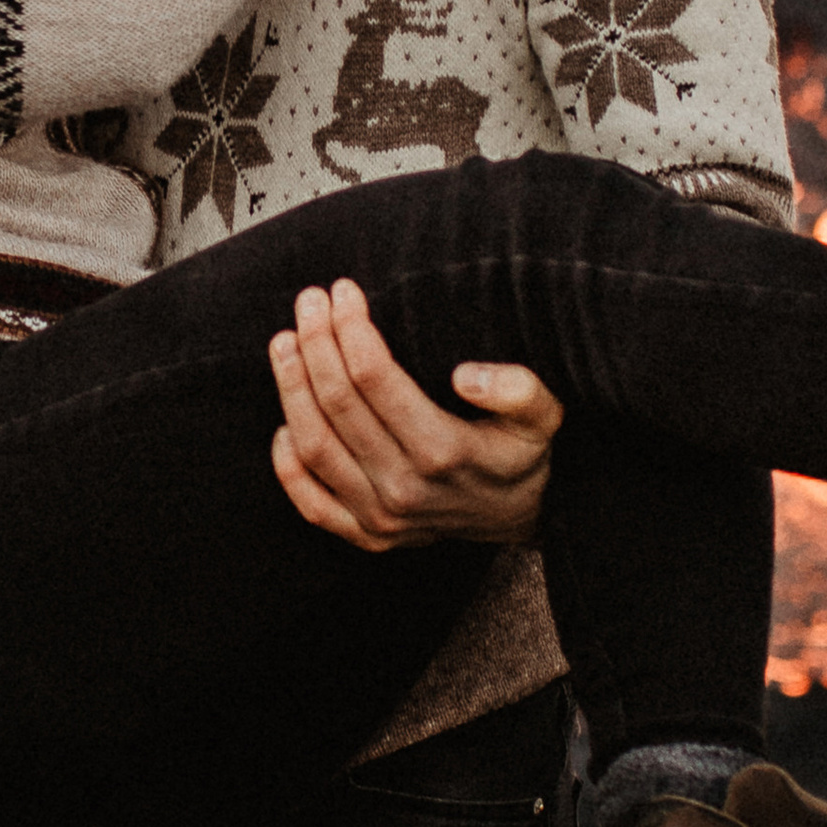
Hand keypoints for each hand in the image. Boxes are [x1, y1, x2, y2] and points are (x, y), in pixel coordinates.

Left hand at [267, 278, 562, 551]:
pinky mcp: (366, 535)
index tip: (344, 292)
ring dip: (291, 389)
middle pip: (337, 404)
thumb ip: (519, 390)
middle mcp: (405, 488)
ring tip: (283, 342)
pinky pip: (310, 503)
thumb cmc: (524, 453)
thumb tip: (467, 376)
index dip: (351, 329)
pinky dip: (287, 463)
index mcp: (444, 450)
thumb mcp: (543, 417)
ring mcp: (381, 517)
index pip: (375, 378)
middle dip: (315, 343)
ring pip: (314, 447)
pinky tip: (283, 420)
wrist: (521, 518)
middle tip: (308, 301)